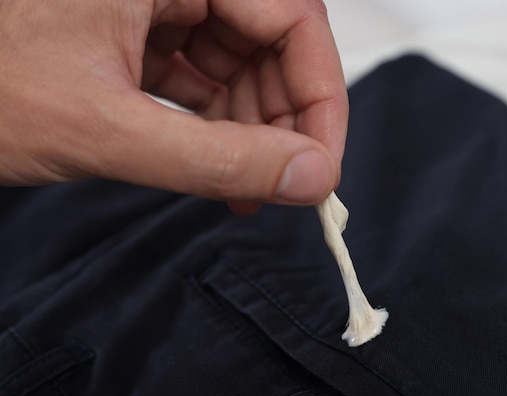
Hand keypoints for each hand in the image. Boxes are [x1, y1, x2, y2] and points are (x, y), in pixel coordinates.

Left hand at [0, 0, 347, 213]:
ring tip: (242, 186)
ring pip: (243, 62)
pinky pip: (206, 74)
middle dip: (284, 120)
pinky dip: (217, 124)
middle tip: (281, 183)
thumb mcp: (104, 127)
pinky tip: (215, 166)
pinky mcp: (142, 30)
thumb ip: (216, 158)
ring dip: (251, 130)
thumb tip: (307, 176)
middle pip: (273, 40)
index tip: (321, 164)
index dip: (320, 96)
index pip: (294, 16)